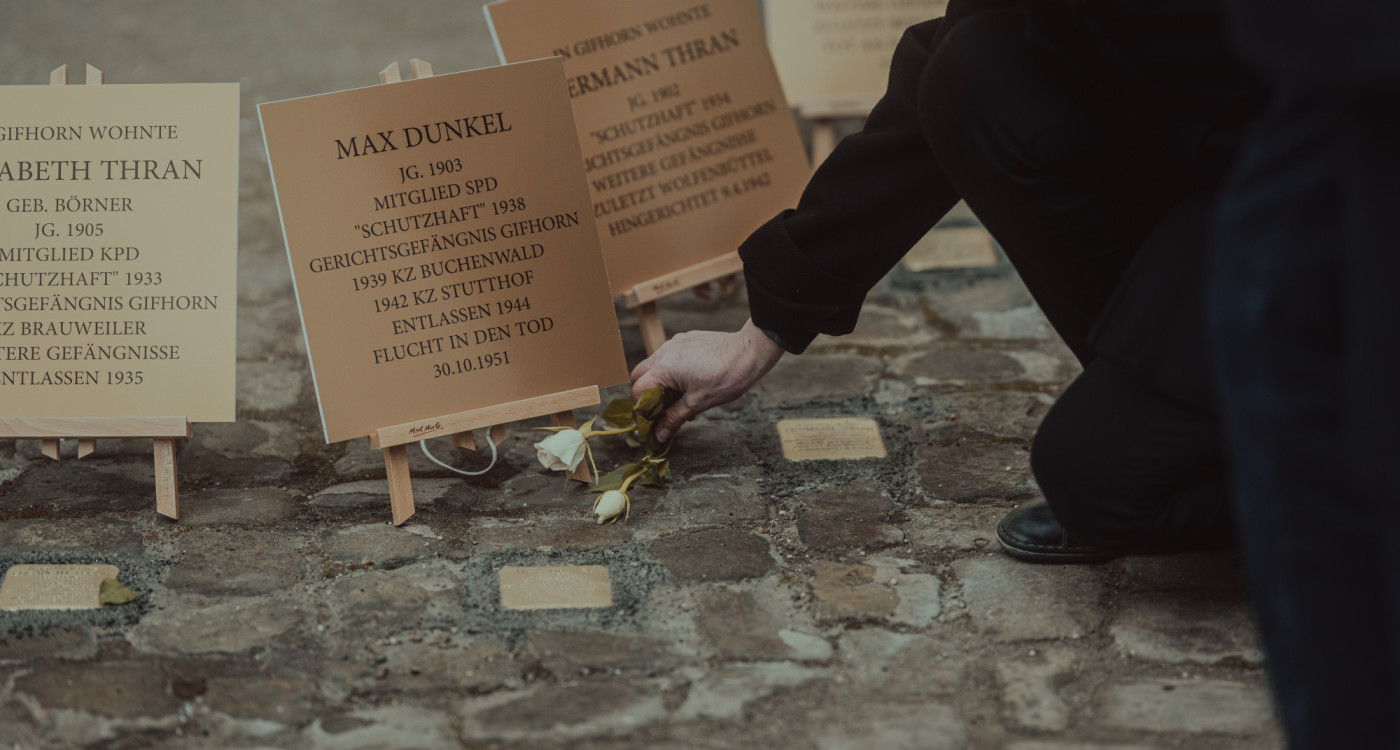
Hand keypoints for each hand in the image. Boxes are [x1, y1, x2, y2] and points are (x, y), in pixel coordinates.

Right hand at [630, 318, 784, 441]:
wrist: (749, 352)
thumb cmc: (726, 377)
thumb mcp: (698, 403)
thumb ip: (674, 418)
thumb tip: (659, 434)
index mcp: (664, 368)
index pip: (638, 390)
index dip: (641, 409)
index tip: (650, 421)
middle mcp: (664, 351)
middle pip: (639, 374)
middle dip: (644, 393)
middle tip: (658, 409)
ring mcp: (674, 342)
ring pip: (654, 364)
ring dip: (658, 381)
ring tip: (677, 397)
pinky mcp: (685, 338)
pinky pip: (669, 355)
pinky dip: (671, 370)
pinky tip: (689, 381)